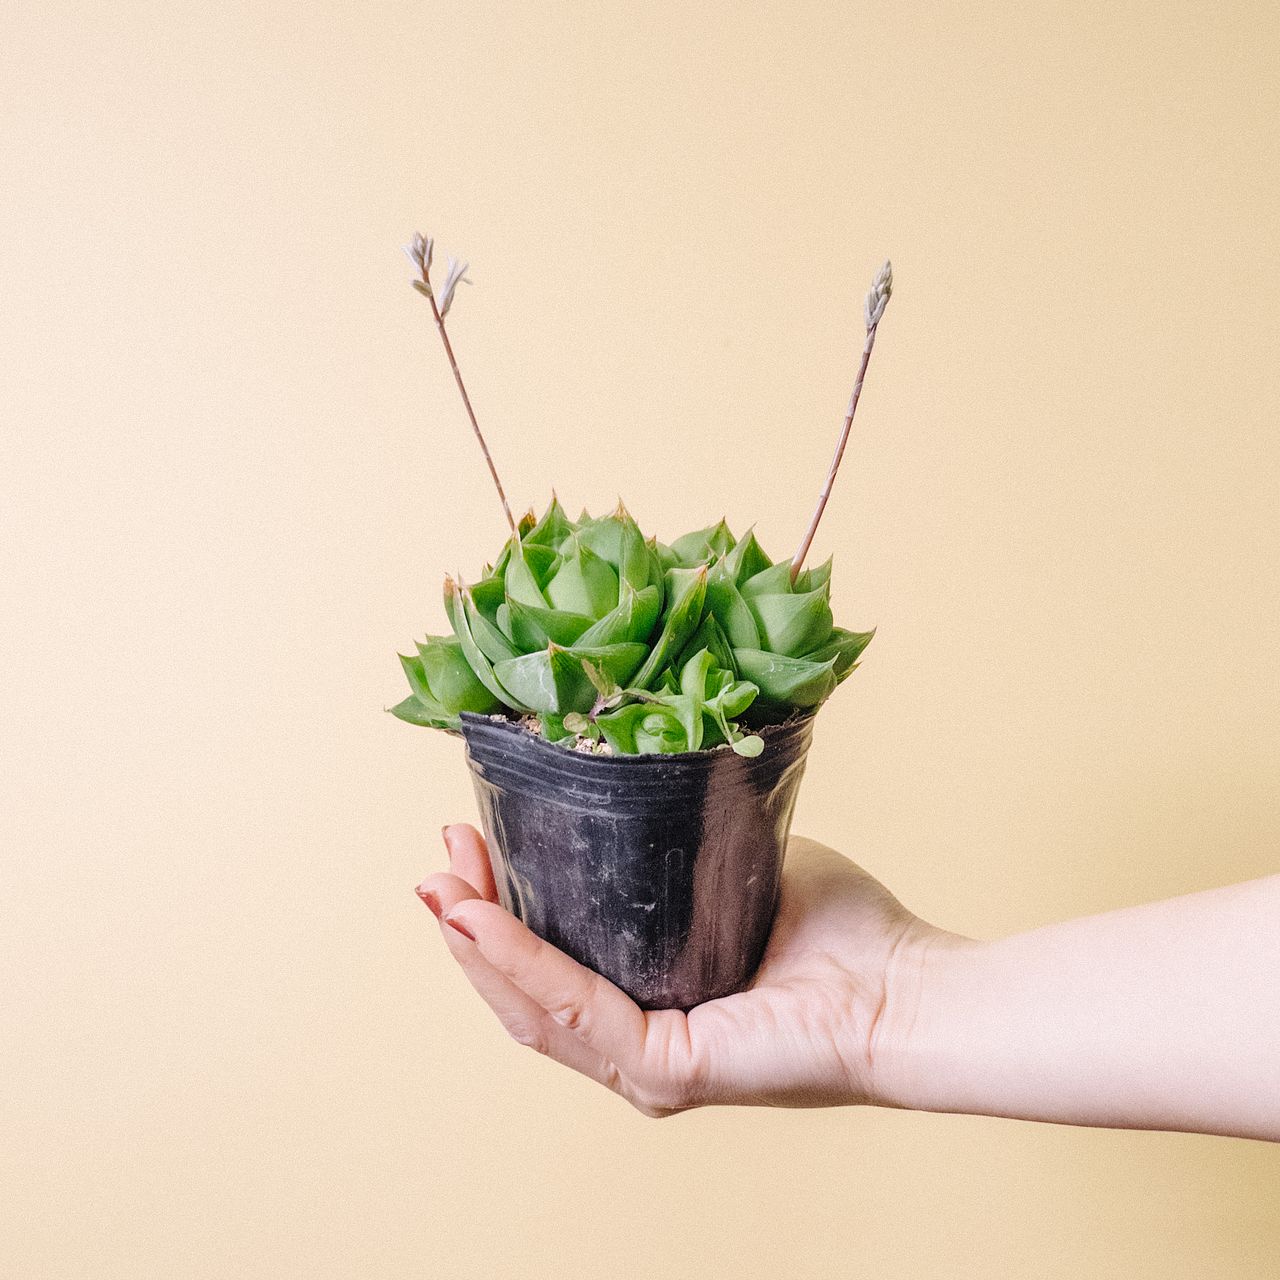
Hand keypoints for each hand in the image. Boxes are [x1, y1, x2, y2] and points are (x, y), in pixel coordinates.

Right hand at [415, 825, 945, 1115]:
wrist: (909, 990)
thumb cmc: (842, 937)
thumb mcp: (737, 877)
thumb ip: (681, 856)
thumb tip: (636, 795)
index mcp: (652, 1006)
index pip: (552, 966)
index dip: (501, 910)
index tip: (471, 838)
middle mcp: (637, 1048)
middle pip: (524, 991)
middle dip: (471, 920)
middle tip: (441, 853)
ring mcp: (647, 1067)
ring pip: (532, 1005)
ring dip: (476, 941)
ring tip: (440, 880)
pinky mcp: (666, 1069)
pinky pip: (574, 1008)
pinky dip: (518, 961)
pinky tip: (479, 919)